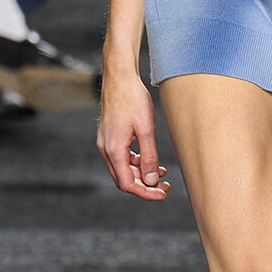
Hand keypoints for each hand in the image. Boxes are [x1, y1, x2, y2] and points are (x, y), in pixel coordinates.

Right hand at [96, 61, 169, 200]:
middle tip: (165, 187)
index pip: (128, 184)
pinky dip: (135, 162)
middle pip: (124, 179)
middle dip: (145, 186)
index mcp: (114, 150)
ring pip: (123, 169)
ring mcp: (105, 142)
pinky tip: (150, 159)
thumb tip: (152, 181)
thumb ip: (149, 157)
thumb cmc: (133, 99)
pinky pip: (121, 157)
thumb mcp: (146, 129)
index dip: (146, 193)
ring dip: (141, 174)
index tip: (162, 194)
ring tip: (162, 174)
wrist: (120, 76)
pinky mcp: (109, 136)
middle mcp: (106, 149)